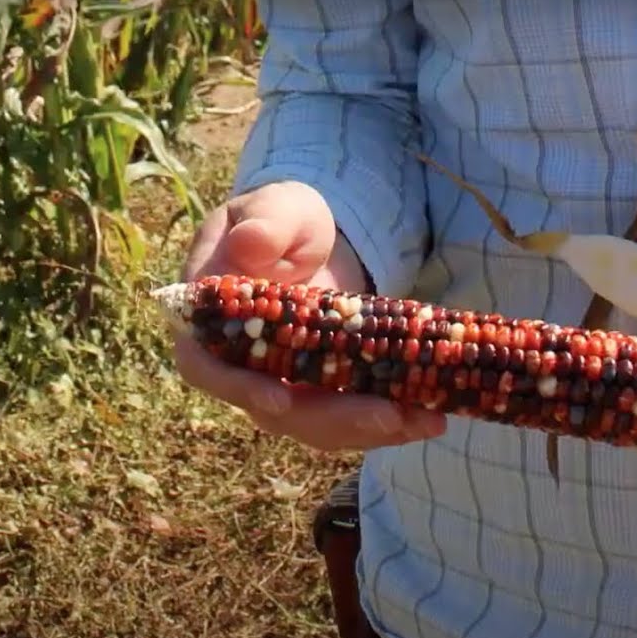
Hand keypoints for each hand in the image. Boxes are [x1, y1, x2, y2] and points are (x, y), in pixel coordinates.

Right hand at [174, 180, 445, 451]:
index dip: (238, 388)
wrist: (315, 241)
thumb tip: (250, 243)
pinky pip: (349, 419)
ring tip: (429, 419)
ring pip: (319, 425)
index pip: (206, 365)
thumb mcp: (279, 207)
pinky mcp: (323, 392)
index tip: (282, 401)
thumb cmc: (287, 219)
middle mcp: (242, 365)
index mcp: (212, 319)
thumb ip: (266, 223)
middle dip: (335, 420)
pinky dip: (390, 422)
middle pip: (276, 412)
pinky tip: (431, 416)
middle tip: (390, 417)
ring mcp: (284, 384)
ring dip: (373, 429)